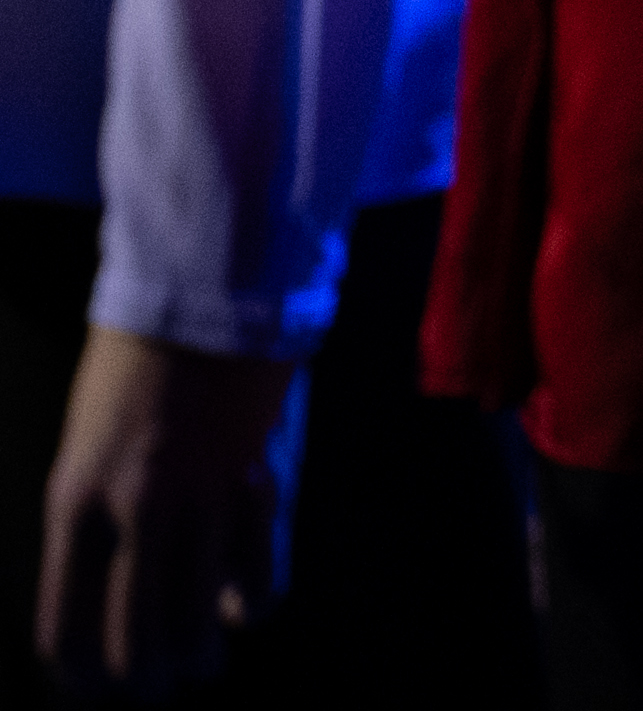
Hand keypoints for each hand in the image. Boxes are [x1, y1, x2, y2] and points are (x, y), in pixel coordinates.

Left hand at [34, 324, 280, 697]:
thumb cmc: (129, 364)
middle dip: (142, 677)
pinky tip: (244, 614)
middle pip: (135, 631)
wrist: (203, 291)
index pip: (65, 622)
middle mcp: (134, 509)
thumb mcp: (84, 443)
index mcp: (75, 501)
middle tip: (151, 695)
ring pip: (198, 607)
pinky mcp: (254, 475)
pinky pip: (257, 559)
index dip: (77, 671)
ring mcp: (200, 494)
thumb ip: (97, 512)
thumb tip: (120, 578)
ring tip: (200, 673)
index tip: (88, 691)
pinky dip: (253, 597)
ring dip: (198, 652)